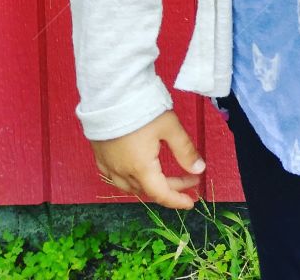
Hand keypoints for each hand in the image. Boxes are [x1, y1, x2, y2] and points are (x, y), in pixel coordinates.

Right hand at [90, 109, 206, 208]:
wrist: (109, 96)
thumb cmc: (142, 109)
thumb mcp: (170, 127)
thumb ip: (185, 150)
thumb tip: (199, 169)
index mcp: (141, 168)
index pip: (161, 194)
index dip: (177, 200)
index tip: (191, 202)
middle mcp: (122, 172)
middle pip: (148, 189)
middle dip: (171, 187)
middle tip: (190, 178)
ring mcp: (108, 165)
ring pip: (131, 186)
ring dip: (151, 185)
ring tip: (167, 176)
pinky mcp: (100, 156)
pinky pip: (116, 177)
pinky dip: (131, 179)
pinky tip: (138, 170)